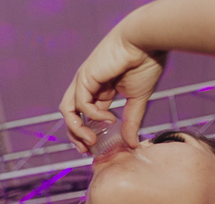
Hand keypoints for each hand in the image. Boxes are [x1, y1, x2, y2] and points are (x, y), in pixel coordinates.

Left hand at [59, 23, 165, 152]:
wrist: (146, 42)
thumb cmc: (145, 63)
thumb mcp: (138, 98)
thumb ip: (131, 121)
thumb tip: (132, 143)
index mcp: (100, 91)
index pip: (86, 116)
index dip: (86, 133)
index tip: (94, 149)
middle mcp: (88, 87)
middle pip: (71, 116)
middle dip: (76, 135)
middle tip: (87, 150)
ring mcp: (83, 82)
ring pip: (68, 111)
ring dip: (76, 130)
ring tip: (92, 141)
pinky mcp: (84, 78)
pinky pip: (80, 104)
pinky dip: (92, 115)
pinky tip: (109, 119)